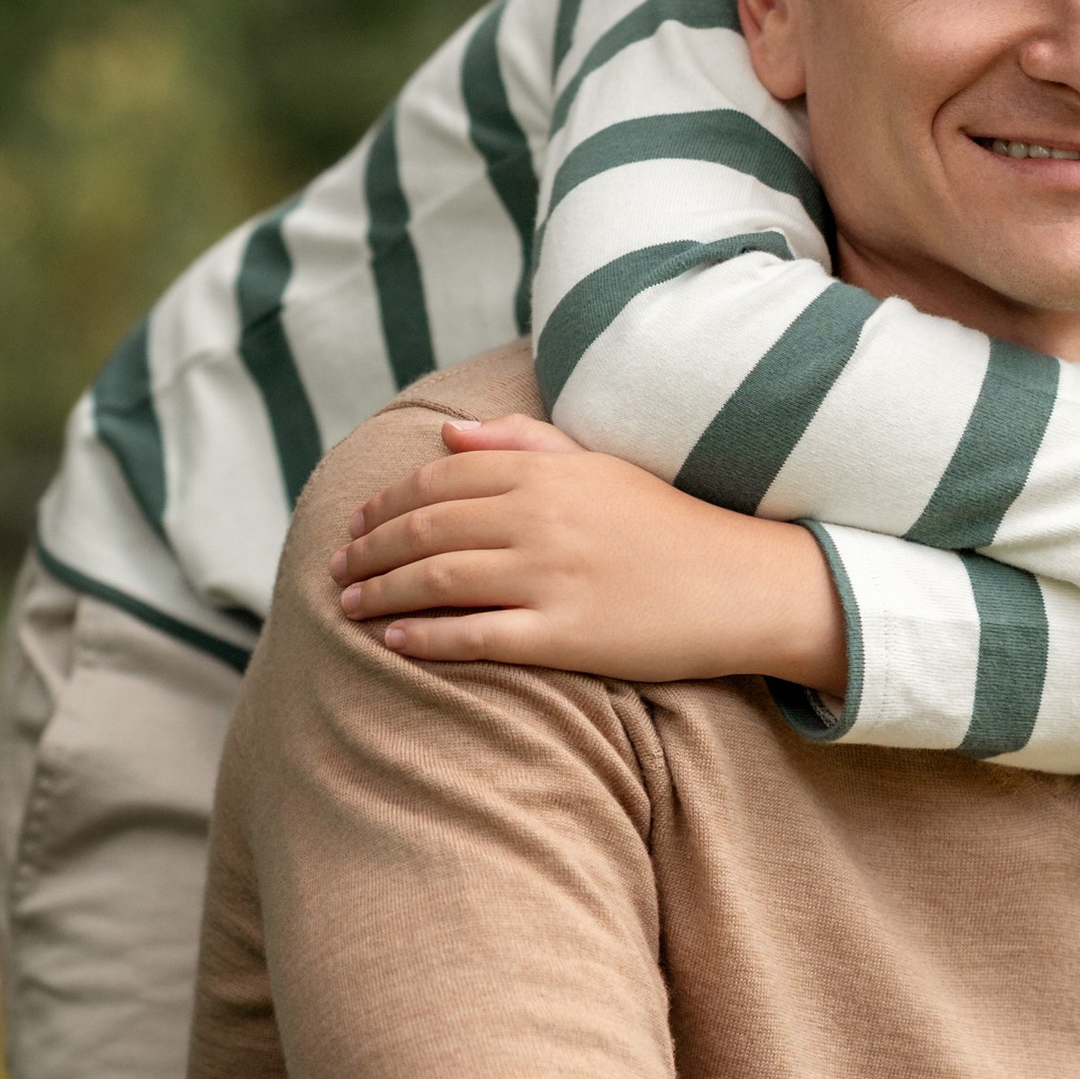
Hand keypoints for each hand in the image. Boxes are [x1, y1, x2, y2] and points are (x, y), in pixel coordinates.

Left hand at [329, 415, 847, 693]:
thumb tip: (448, 435)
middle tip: (337, 568)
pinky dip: (426, 638)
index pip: (441, 479)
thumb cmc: (669, 524)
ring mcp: (552, 577)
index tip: (357, 523)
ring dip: (382, 592)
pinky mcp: (565, 634)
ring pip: (439, 579)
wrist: (742, 584)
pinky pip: (476, 636)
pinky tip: (395, 642)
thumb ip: (524, 445)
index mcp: (549, 472)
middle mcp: (543, 518)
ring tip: (349, 605)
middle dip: (369, 549)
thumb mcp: (599, 468)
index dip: (387, 502)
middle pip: (427, 527)